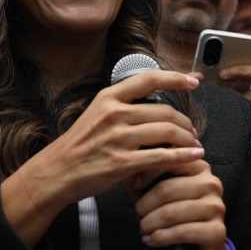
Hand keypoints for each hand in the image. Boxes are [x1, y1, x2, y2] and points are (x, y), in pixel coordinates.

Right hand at [1, 70, 202, 245]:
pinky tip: (194, 157)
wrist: (56, 171)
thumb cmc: (78, 145)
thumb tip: (153, 105)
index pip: (149, 79)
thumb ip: (122, 107)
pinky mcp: (122, 162)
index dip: (176, 78)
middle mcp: (114, 113)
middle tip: (193, 131)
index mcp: (108, 98)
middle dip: (186, 122)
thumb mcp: (95, 114)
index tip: (194, 81)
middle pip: (165, 111)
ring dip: (188, 139)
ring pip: (167, 132)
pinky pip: (162, 157)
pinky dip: (184, 156)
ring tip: (194, 145)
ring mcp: (118, 138)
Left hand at [133, 159, 227, 249]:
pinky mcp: (217, 231)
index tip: (134, 186)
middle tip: (138, 213)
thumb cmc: (177, 214)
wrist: (199, 247)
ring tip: (143, 228)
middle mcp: (211, 184)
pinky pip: (182, 232)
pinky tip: (152, 239)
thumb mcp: (163, 190)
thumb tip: (129, 170)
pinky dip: (161, 237)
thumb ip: (149, 176)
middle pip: (167, 189)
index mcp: (199, 167)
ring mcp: (216, 207)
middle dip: (146, 204)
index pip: (169, 162)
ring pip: (172, 212)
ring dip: (151, 222)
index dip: (146, 173)